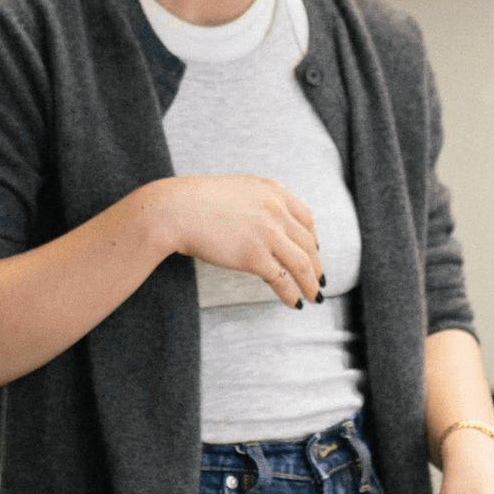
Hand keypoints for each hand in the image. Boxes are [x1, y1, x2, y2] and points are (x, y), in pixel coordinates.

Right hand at [150, 175, 321, 308]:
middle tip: (318, 280)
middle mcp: (276, 209)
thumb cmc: (194, 202)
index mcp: (272, 190)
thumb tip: (263, 225)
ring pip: (302, 263)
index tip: (314, 251)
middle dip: (316, 265)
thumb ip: (255, 204)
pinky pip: (282, 280)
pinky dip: (291, 294)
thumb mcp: (235, 192)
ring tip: (313, 297)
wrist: (174, 211)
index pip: (305, 217)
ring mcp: (268, 233)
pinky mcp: (255, 256)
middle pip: (308, 242)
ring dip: (310, 284)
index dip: (313, 238)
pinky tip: (293, 303)